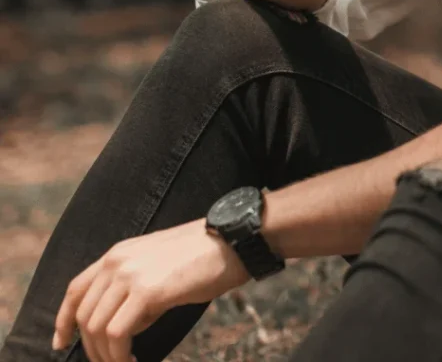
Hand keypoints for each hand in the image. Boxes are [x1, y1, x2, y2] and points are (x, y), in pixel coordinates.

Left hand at [51, 218, 250, 361]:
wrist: (232, 240)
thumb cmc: (203, 256)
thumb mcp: (158, 265)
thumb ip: (134, 288)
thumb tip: (122, 326)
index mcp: (119, 253)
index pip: (75, 289)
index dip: (63, 320)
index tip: (61, 343)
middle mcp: (117, 261)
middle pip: (84, 316)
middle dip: (93, 349)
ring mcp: (130, 275)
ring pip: (97, 329)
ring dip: (107, 357)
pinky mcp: (147, 291)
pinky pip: (116, 334)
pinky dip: (119, 356)